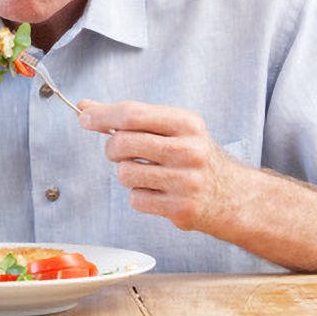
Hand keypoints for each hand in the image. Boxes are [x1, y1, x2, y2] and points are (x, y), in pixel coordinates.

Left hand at [77, 99, 234, 231]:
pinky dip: (139, 196)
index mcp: (186, 123)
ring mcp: (187, 181)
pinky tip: (158, 192)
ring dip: (127, 174)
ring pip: (124, 173)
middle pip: (122, 143)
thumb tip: (86, 106)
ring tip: (148, 174)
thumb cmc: (192, 156)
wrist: (232, 195)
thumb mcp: (170, 128)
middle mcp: (189, 150)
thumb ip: (129, 117)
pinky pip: (135, 199)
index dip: (102, 115)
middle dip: (112, 148)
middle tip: (123, 152)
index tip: (84, 117)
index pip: (132, 114)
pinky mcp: (182, 208)